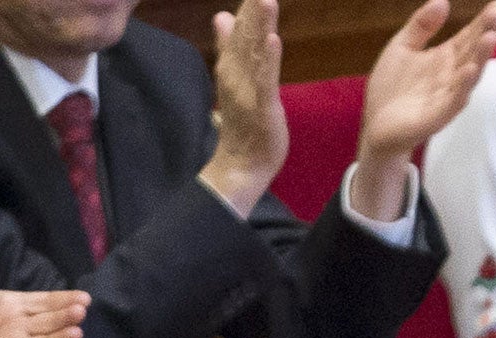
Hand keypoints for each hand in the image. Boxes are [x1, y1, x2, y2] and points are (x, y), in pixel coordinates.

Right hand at [201, 0, 287, 218]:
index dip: (248, 6)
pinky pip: (266, 80)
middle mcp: (235, 71)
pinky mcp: (263, 105)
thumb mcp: (235, 77)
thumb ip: (229, 46)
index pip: (239, 26)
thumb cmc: (243, 121)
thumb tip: (222, 15)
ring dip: (260, 25)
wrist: (241, 162)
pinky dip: (269, 60)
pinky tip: (273, 39)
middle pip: (245, 33)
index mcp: (231, 63)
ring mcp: (248, 88)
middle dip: (252, 8)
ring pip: (255, 51)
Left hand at [354, 0, 495, 218]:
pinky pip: (452, 102)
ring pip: (467, 76)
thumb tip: (443, 0)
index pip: (467, 37)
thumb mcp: (402, 46)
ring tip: (490, 38)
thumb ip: (421, 25)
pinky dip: (462, 88)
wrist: (376, 124)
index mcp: (444, 58)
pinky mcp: (435, 117)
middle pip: (472, 52)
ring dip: (480, 58)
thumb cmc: (392, 87)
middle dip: (485, 34)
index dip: (481, 21)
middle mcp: (451, 76)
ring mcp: (446, 97)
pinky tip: (470, 72)